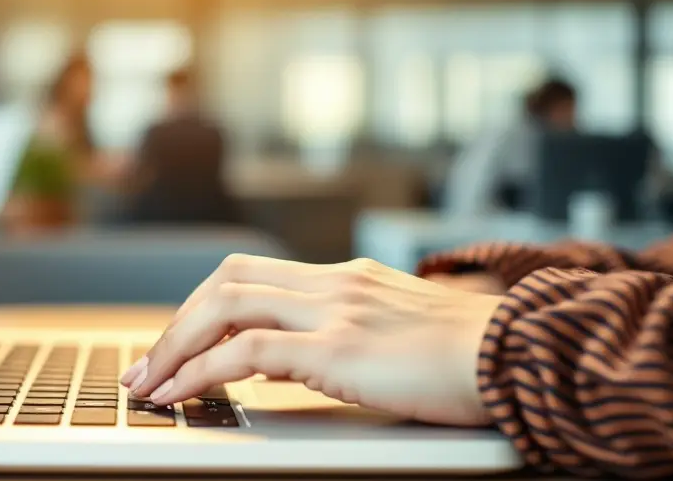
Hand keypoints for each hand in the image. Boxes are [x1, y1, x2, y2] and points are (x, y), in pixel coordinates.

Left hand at [120, 255, 502, 425]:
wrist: (526, 356)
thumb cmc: (476, 357)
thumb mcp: (399, 335)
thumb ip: (344, 337)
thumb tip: (288, 364)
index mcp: (347, 277)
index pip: (253, 276)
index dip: (204, 307)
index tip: (176, 341)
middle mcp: (334, 282)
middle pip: (226, 281)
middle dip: (177, 323)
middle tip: (146, 364)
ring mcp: (334, 310)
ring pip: (224, 309)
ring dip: (175, 347)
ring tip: (149, 385)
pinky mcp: (338, 347)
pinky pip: (247, 353)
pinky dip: (202, 372)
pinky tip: (182, 395)